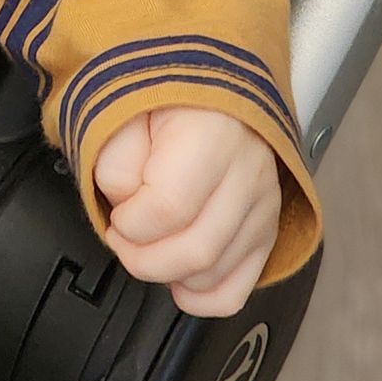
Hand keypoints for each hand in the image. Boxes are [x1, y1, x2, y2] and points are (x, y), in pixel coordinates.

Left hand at [92, 107, 280, 316]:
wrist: (208, 82)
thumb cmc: (163, 96)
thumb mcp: (124, 106)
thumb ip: (116, 160)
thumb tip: (128, 207)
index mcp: (212, 134)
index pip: (168, 208)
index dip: (129, 223)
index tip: (116, 214)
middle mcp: (247, 173)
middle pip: (196, 251)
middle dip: (143, 258)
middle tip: (122, 238)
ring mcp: (263, 206)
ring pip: (216, 275)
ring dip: (169, 274)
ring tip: (148, 246)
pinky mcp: (266, 229)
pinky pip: (239, 288)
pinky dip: (203, 298)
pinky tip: (177, 280)